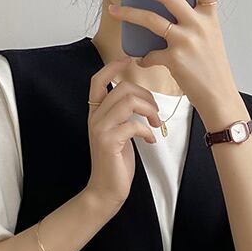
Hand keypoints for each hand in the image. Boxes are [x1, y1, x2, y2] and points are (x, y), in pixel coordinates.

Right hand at [84, 57, 162, 210]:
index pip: (98, 80)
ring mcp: (100, 129)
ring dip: (150, 110)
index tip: (129, 59)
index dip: (113, 66)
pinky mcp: (109, 142)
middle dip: (146, 96)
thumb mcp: (119, 134)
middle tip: (156, 112)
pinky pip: (134, 124)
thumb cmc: (115, 164)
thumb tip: (141, 99)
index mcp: (95, 114)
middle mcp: (95, 118)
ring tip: (156, 124)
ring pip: (128, 101)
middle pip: (122, 88)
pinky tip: (151, 141)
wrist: (105, 191)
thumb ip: (123, 115)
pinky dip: (148, 131)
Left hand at [108, 0, 238, 115]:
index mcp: (209, 15)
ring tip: (115, 10)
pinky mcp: (175, 59)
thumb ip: (193, 21)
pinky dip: (143, 58)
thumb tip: (165, 14)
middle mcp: (198, 23)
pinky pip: (151, 54)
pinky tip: (141, 60)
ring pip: (151, 20)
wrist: (218, 97)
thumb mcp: (210, 38)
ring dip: (129, 13)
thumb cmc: (212, 70)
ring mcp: (186, 40)